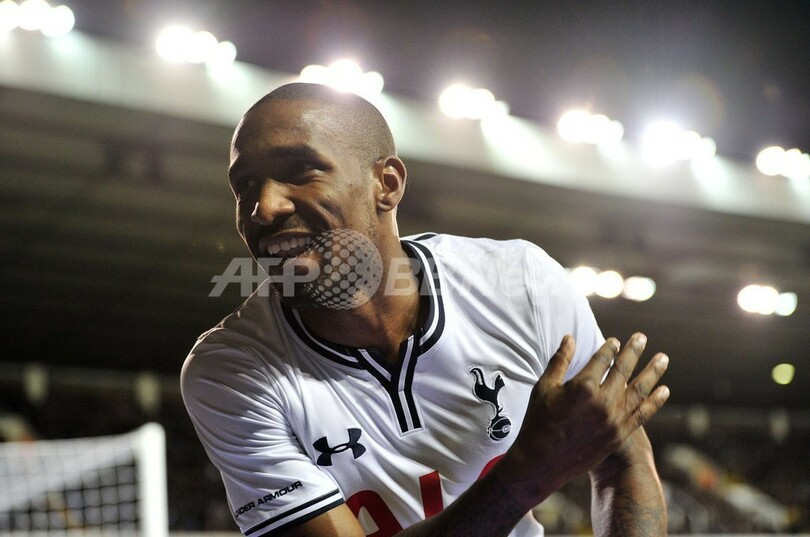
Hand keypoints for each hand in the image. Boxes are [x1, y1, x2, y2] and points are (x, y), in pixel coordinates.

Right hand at [507, 333, 668, 501]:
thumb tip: (570, 338)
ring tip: (663, 359)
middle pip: (624, 370)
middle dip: (634, 351)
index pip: (602, 359)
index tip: (615, 341)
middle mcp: (602, 402)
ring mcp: (613, 420)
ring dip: (653, 373)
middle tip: (642, 337)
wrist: (542, 461)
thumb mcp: (544, 387)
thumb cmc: (538, 421)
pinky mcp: (619, 435)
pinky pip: (642, 414)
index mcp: (582, 387)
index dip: (609, 347)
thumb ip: (560, 361)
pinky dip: (655, 401)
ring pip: (639, 391)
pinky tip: (664, 390)